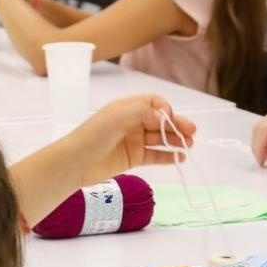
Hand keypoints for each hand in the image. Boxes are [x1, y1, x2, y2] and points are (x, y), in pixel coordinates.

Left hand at [61, 95, 195, 186]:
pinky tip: (180, 157)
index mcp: (126, 108)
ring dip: (175, 140)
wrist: (75, 163)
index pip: (154, 103)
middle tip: (192, 133)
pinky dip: (168, 156)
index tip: (171, 119)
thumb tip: (165, 114)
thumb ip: (142, 111)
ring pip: (160, 138)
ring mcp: (133, 141)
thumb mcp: (117, 116)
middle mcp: (131, 122)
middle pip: (160, 121)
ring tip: (189, 146)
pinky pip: (155, 155)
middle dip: (176, 125)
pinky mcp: (133, 158)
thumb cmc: (94, 135)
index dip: (165, 110)